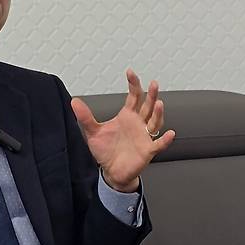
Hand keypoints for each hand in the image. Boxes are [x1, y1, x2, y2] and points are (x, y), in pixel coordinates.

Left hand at [71, 68, 175, 192]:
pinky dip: (164, 139)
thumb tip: (74, 101)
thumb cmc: (106, 151)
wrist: (112, 171)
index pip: (133, 97)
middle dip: (151, 95)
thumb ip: (85, 117)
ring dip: (157, 113)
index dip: (133, 84)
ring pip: (154, 122)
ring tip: (159, 103)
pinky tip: (170, 133)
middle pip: (147, 106)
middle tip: (153, 83)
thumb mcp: (93, 132)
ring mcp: (144, 136)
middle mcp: (138, 124)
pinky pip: (158, 144)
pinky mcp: (147, 151)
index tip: (130, 72)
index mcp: (127, 116)